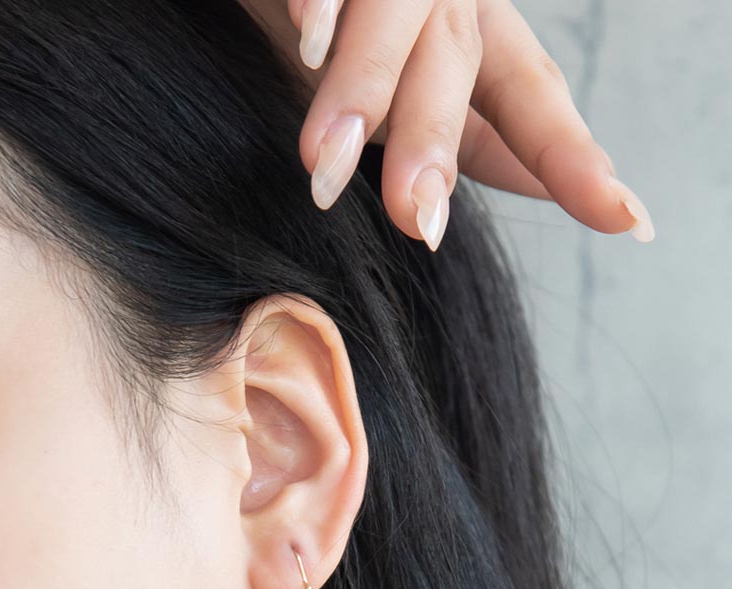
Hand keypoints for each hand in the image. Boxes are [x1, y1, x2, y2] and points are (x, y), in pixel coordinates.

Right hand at [240, 0, 653, 249]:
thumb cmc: (359, 40)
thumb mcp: (422, 94)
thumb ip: (472, 138)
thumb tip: (540, 184)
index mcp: (474, 34)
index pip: (530, 96)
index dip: (568, 156)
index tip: (623, 218)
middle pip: (452, 65)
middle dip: (430, 143)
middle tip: (418, 222)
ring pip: (389, 25)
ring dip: (361, 90)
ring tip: (325, 163)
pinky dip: (318, 1)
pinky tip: (309, 33)